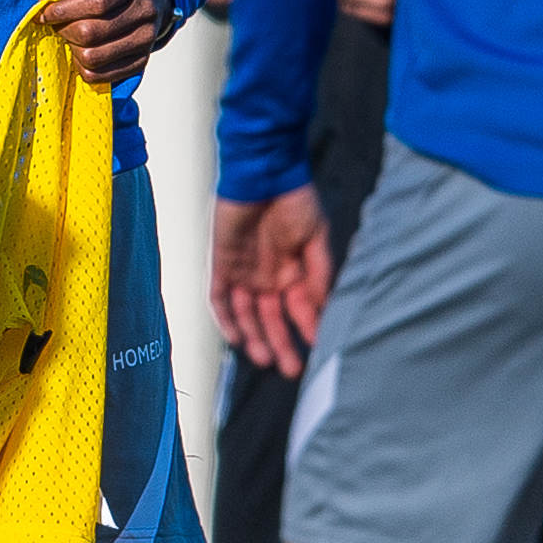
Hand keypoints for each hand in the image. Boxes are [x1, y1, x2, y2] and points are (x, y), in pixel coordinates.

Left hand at [42, 0, 173, 84]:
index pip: (97, 2)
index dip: (64, 10)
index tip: (46, 11)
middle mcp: (147, 10)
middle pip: (91, 33)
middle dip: (63, 28)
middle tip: (57, 21)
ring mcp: (147, 38)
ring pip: (93, 58)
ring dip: (71, 48)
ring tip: (70, 32)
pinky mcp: (141, 59)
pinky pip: (101, 76)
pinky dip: (82, 65)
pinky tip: (82, 47)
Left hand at [213, 185, 333, 374]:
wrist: (264, 173)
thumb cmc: (294, 199)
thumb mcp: (316, 236)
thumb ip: (319, 272)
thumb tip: (322, 306)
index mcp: (294, 271)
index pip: (301, 309)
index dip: (309, 329)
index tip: (320, 348)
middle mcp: (270, 276)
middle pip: (273, 319)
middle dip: (282, 344)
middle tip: (292, 369)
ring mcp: (245, 272)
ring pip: (248, 315)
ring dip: (256, 338)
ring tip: (265, 360)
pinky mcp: (222, 264)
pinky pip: (220, 298)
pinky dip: (227, 319)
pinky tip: (236, 338)